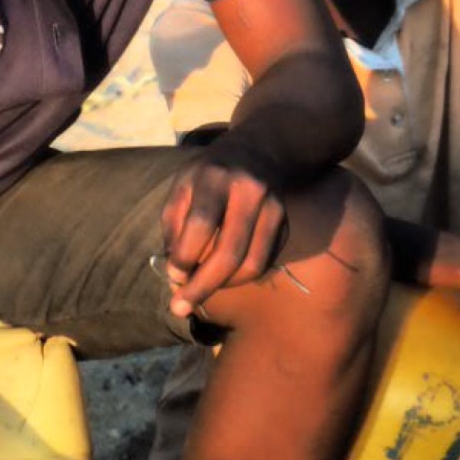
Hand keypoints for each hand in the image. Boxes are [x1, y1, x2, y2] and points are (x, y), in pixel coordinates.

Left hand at [160, 136, 287, 316]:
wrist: (259, 151)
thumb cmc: (209, 174)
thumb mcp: (183, 186)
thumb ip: (174, 226)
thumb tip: (176, 274)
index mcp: (215, 176)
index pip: (201, 223)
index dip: (185, 256)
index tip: (173, 277)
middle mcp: (249, 190)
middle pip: (230, 250)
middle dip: (203, 286)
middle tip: (181, 308)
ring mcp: (273, 206)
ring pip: (253, 263)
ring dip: (224, 286)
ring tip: (202, 291)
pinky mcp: (286, 222)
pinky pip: (266, 261)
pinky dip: (242, 277)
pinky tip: (225, 277)